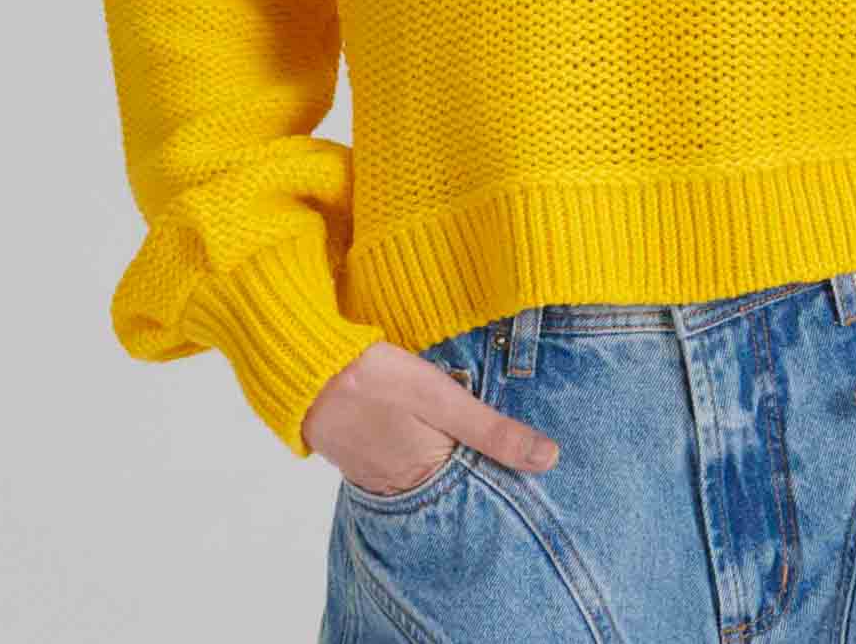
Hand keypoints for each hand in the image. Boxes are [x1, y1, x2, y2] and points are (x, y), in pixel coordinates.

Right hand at [303, 341, 560, 493]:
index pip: (477, 487)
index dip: (501, 475)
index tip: (530, 470)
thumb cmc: (376, 380)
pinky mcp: (358, 455)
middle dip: (472, 469)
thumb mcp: (443, 399)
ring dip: (442, 457)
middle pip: (449, 482)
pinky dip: (414, 449)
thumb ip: (493, 431)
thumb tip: (548, 459)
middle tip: (502, 454)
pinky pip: (395, 461)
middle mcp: (399, 487)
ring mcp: (374, 474)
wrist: (307, 368)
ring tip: (466, 441)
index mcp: (426, 477)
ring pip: (423, 471)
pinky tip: (423, 433)